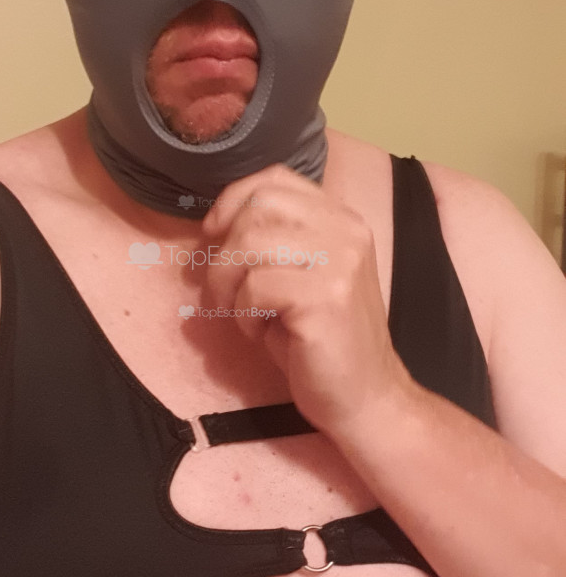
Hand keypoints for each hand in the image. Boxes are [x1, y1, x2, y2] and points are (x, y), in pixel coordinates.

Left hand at [201, 164, 415, 441]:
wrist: (365, 397)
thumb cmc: (320, 340)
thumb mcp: (297, 276)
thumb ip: (272, 241)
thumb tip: (213, 226)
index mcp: (340, 219)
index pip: (275, 178)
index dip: (232, 200)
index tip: (213, 236)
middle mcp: (346, 230)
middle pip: (258, 205)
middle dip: (224, 250)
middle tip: (222, 292)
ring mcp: (340, 261)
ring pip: (250, 243)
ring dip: (228, 283)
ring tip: (243, 315)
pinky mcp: (327, 296)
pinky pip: (256, 286)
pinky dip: (244, 313)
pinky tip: (261, 332)